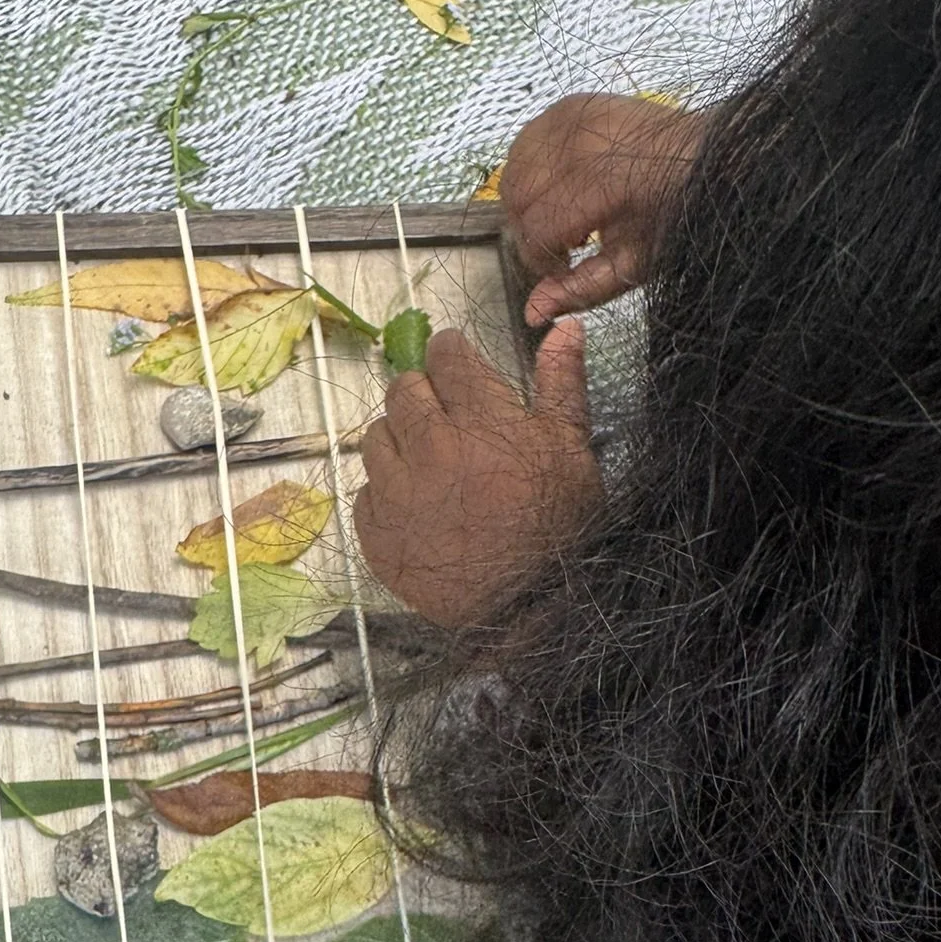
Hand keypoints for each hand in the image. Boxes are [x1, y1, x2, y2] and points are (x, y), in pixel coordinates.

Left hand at [353, 320, 603, 626]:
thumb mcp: (573, 453)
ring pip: (375, 436)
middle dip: (424, 393)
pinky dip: (387, 491)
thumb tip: (564, 329)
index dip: (452, 354)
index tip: (456, 364)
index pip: (447, 356)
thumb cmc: (560, 531)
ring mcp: (397, 492)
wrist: (530, 612)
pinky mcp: (376, 533)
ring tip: (429, 462)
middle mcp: (430, 447)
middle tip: (446, 418)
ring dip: (399, 439)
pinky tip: (417, 505)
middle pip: (404, 389)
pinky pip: (366, 491)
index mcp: (481, 420)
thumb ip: (562, 386)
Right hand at [500, 92, 708, 326]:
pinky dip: (530, 170)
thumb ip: (582, 289)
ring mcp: (574, 116)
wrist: (707, 156)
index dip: (540, 259)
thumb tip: (532, 313)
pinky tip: (559, 186)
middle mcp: (582, 142)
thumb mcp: (635, 263)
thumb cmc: (675, 215)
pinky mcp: (571, 103)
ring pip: (512, 170)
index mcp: (605, 183)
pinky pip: (524, 142)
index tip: (561, 268)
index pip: (538, 228)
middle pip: (517, 197)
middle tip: (563, 244)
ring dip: (525, 201)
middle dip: (530, 231)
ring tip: (562, 214)